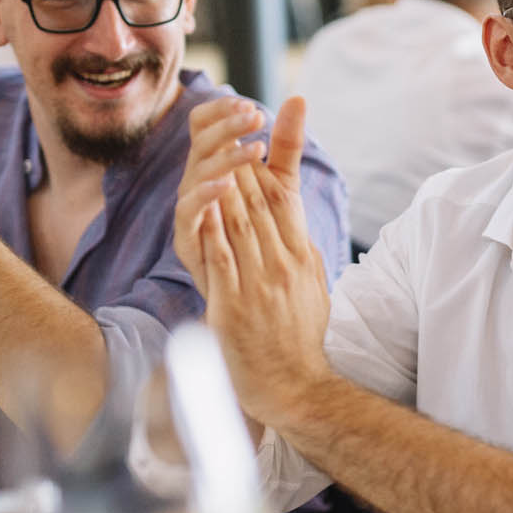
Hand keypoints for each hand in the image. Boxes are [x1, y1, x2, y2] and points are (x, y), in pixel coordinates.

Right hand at [174, 96, 267, 287]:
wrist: (261, 294)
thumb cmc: (267, 235)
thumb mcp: (283, 184)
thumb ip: (286, 145)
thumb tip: (299, 97)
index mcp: (215, 165)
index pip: (205, 124)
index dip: (222, 112)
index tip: (252, 108)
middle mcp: (198, 183)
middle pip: (201, 142)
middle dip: (227, 127)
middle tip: (255, 117)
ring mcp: (191, 210)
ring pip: (195, 173)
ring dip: (225, 157)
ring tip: (255, 149)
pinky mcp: (187, 239)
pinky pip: (187, 212)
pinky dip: (204, 195)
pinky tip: (225, 184)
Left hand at [184, 96, 334, 429]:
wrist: (296, 386)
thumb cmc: (301, 339)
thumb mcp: (312, 284)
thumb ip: (297, 248)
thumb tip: (288, 220)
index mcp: (302, 255)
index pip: (286, 196)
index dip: (275, 157)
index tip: (265, 125)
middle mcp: (284, 263)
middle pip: (260, 200)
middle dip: (242, 160)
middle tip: (227, 128)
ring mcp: (260, 283)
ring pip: (238, 220)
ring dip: (224, 182)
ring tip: (211, 152)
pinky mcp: (235, 304)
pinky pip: (219, 257)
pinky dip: (210, 226)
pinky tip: (200, 200)